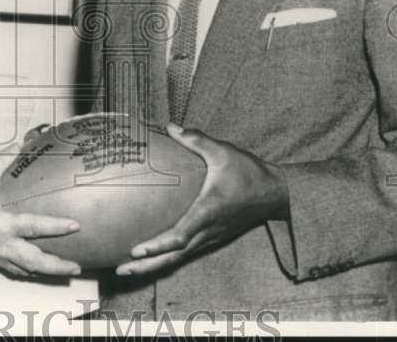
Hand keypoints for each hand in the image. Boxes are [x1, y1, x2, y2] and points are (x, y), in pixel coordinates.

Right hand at [0, 145, 81, 277]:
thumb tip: (18, 145)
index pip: (33, 226)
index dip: (56, 226)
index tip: (74, 225)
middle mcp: (0, 245)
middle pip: (35, 262)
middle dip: (58, 266)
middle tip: (76, 267)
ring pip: (25, 271)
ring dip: (46, 272)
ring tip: (63, 270)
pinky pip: (12, 271)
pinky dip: (27, 271)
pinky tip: (34, 268)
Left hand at [116, 124, 289, 276]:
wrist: (275, 193)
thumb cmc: (249, 172)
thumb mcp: (223, 151)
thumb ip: (197, 139)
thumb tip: (171, 127)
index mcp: (208, 211)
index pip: (181, 236)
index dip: (158, 245)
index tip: (137, 249)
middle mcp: (208, 231)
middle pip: (174, 256)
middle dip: (147, 265)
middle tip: (121, 270)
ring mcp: (211, 238)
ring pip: (179, 259)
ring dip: (154, 266)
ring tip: (127, 268)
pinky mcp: (212, 238)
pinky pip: (186, 254)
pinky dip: (166, 258)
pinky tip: (151, 257)